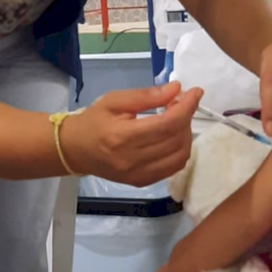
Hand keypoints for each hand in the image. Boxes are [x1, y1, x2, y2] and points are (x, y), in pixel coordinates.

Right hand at [62, 82, 199, 186]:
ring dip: (186, 134)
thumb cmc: (93, 121)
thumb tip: (176, 89)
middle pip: (176, 139)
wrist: (75, 150)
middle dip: (186, 117)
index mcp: (123, 137)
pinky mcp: (143, 182)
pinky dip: (180, 150)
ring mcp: (139, 175)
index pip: (167, 124)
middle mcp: (133, 160)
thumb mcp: (114, 100)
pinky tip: (173, 136)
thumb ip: (146, 95)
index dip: (187, 107)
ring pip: (180, 156)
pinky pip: (173, 167)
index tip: (195, 92)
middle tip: (180, 102)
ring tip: (176, 119)